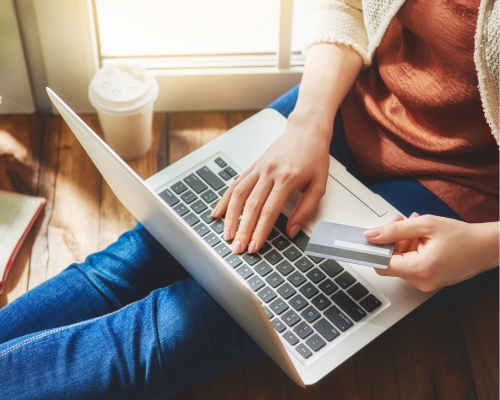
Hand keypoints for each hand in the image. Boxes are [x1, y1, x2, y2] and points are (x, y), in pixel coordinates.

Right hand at [212, 114, 330, 253]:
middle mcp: (269, 172)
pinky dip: (225, 199)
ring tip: (227, 235)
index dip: (260, 231)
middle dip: (243, 230)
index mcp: (287, 178)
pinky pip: (235, 184)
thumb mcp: (319, 185)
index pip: (269, 211)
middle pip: (251, 206)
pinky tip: (218, 212)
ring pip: (239, 195)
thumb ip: (306, 209)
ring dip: (231, 217)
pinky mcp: (252, 166)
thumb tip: (292, 231)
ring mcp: (258, 168)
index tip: (255, 246)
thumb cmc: (314, 156)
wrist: (306, 129)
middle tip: (237, 248)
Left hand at [364, 214, 498, 291]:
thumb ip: (395, 230)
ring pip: (401, 262)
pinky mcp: (429, 280)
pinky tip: (422, 237)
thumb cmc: (463, 237)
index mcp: (419, 269)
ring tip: (416, 227)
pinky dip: (412, 250)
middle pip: (391, 262)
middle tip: (401, 222)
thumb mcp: (425, 225)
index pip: (382, 264)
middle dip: (392, 240)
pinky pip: (412, 265)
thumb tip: (372, 235)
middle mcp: (421, 281)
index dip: (375, 249)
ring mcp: (425, 283)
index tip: (370, 239)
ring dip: (403, 243)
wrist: (488, 247)